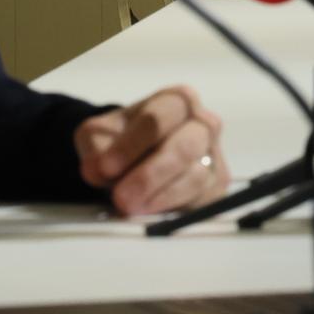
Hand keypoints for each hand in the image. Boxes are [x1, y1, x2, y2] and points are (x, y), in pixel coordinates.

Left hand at [75, 85, 228, 216]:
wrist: (138, 154)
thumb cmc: (123, 138)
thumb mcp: (100, 134)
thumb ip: (97, 145)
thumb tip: (99, 168)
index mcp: (177, 101)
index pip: (157, 120)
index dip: (131, 145)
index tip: (107, 167)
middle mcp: (203, 124)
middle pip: (183, 149)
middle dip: (150, 176)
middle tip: (122, 197)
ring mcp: (214, 155)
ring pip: (195, 178)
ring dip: (160, 197)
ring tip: (132, 207)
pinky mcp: (217, 186)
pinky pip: (202, 201)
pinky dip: (174, 209)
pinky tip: (151, 212)